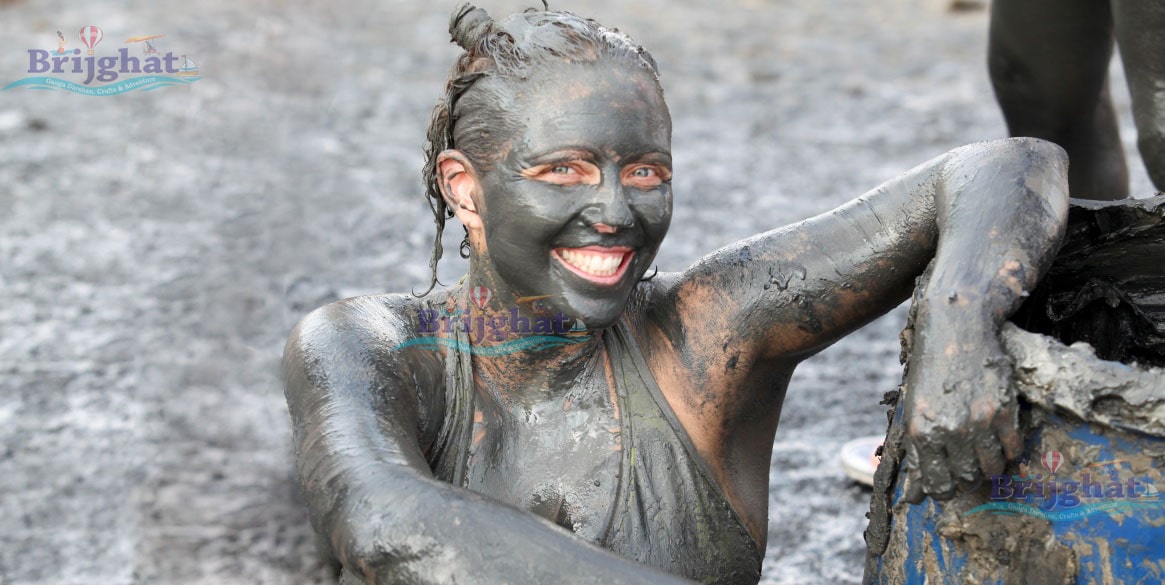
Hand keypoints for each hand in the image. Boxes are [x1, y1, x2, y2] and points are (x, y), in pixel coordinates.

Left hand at [901, 303, 1021, 502]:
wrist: (956, 326)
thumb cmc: (932, 368)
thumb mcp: (915, 407)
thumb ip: (917, 451)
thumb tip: (914, 496)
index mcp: (921, 431)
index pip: (935, 484)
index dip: (944, 490)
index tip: (950, 485)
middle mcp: (948, 430)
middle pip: (965, 480)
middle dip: (968, 478)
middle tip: (970, 463)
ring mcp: (977, 422)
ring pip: (991, 469)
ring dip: (990, 466)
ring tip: (985, 449)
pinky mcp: (1003, 411)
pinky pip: (1013, 449)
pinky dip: (1009, 450)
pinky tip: (1002, 437)